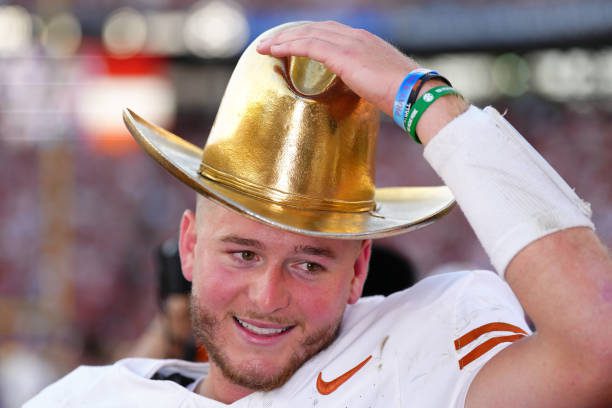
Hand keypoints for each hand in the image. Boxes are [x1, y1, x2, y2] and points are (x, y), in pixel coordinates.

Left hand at [257, 21, 467, 143]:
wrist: (416, 95)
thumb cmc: (403, 96)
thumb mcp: (379, 84)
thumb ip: (363, 82)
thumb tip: (355, 92)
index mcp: (365, 42)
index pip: (329, 33)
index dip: (307, 36)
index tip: (291, 44)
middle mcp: (356, 37)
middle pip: (315, 29)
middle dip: (290, 34)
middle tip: (270, 43)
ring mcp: (351, 44)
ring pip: (308, 34)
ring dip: (283, 39)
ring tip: (264, 47)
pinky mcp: (344, 56)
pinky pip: (309, 45)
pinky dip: (289, 45)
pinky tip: (274, 49)